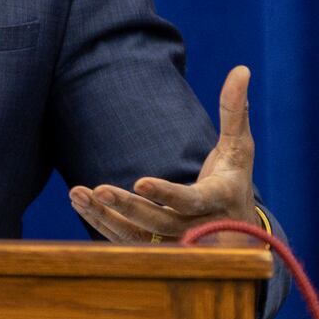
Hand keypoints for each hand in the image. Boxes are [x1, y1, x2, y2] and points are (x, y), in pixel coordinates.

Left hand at [69, 66, 258, 243]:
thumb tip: (241, 69)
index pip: (191, 201)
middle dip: (128, 207)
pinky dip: (102, 223)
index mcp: (219, 201)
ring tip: (78, 193)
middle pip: (159, 222)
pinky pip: (126, 241)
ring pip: (138, 236)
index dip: (166, 194)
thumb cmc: (233, 178)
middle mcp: (199, 229)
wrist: (236, 230)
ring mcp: (176, 243)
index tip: (140, 181)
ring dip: (105, 216)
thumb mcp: (239, 147)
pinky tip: (80, 203)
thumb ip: (235, 111)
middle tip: (99, 189)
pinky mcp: (157, 250)